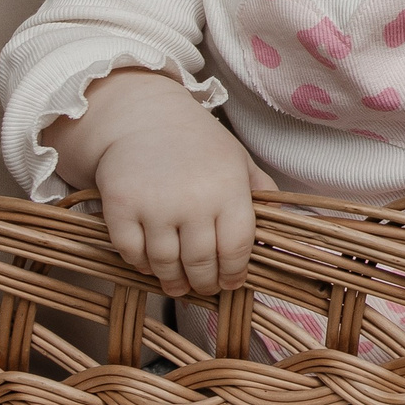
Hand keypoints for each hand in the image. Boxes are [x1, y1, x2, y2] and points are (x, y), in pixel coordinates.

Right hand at [44, 69, 275, 297]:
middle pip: (201, 263)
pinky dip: (142, 265)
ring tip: (178, 285)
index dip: (235, 273)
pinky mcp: (119, 208)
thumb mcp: (239, 160)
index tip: (231, 283)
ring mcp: (153, 205)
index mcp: (228, 189)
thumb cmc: (199, 143)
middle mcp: (192, 200)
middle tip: (205, 288)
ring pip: (165, 265)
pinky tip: (151, 264)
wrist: (143, 117)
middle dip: (205, 283)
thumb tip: (285, 224)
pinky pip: (132, 254)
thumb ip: (262, 191)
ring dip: (173, 282)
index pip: (236, 248)